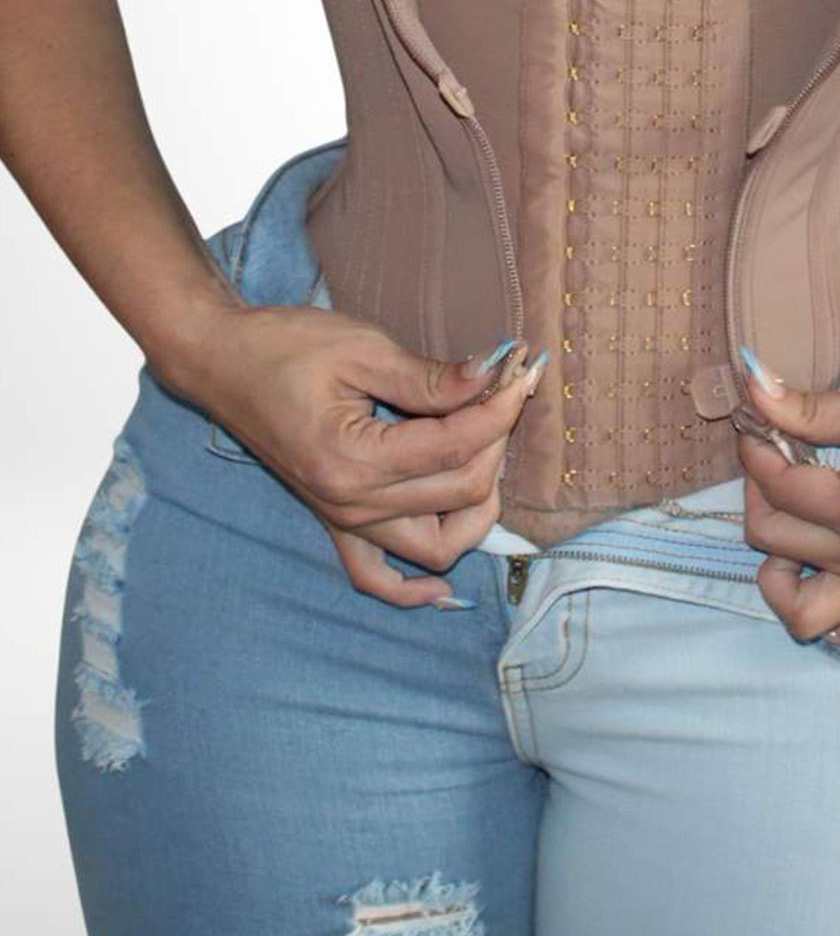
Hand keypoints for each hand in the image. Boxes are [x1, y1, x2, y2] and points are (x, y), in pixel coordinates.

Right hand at [189, 306, 543, 606]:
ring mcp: (342, 519)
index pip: (457, 447)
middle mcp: (351, 503)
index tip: (520, 371)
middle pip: (461, 492)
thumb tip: (492, 377)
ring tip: (486, 448)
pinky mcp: (335, 521)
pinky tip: (443, 585)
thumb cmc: (284, 346)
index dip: (500, 408)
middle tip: (504, 390)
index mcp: (355, 458)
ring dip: (477, 507)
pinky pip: (376, 577)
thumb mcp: (362, 348)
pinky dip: (413, 589)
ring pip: (437, 546)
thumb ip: (430, 376)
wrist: (223, 363)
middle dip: (497, 439)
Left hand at [736, 353, 839, 662]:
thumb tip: (753, 391)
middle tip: (779, 451)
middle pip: (774, 542)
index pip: (778, 489)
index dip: (755, 446)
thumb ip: (811, 408)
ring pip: (804, 614)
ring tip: (790, 521)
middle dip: (759, 492)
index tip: (758, 418)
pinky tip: (832, 583)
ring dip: (780, 576)